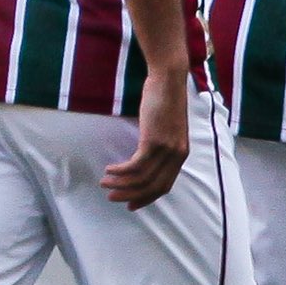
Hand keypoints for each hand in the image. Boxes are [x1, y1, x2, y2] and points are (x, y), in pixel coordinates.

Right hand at [103, 64, 189, 210]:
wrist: (168, 80)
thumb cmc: (164, 99)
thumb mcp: (167, 126)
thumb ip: (161, 142)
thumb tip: (146, 155)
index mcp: (181, 154)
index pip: (164, 186)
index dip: (146, 198)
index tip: (131, 204)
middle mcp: (176, 156)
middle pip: (153, 187)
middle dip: (131, 196)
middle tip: (113, 198)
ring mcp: (166, 149)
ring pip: (142, 178)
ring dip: (121, 184)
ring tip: (104, 183)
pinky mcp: (154, 141)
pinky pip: (135, 165)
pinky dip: (120, 171)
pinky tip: (109, 169)